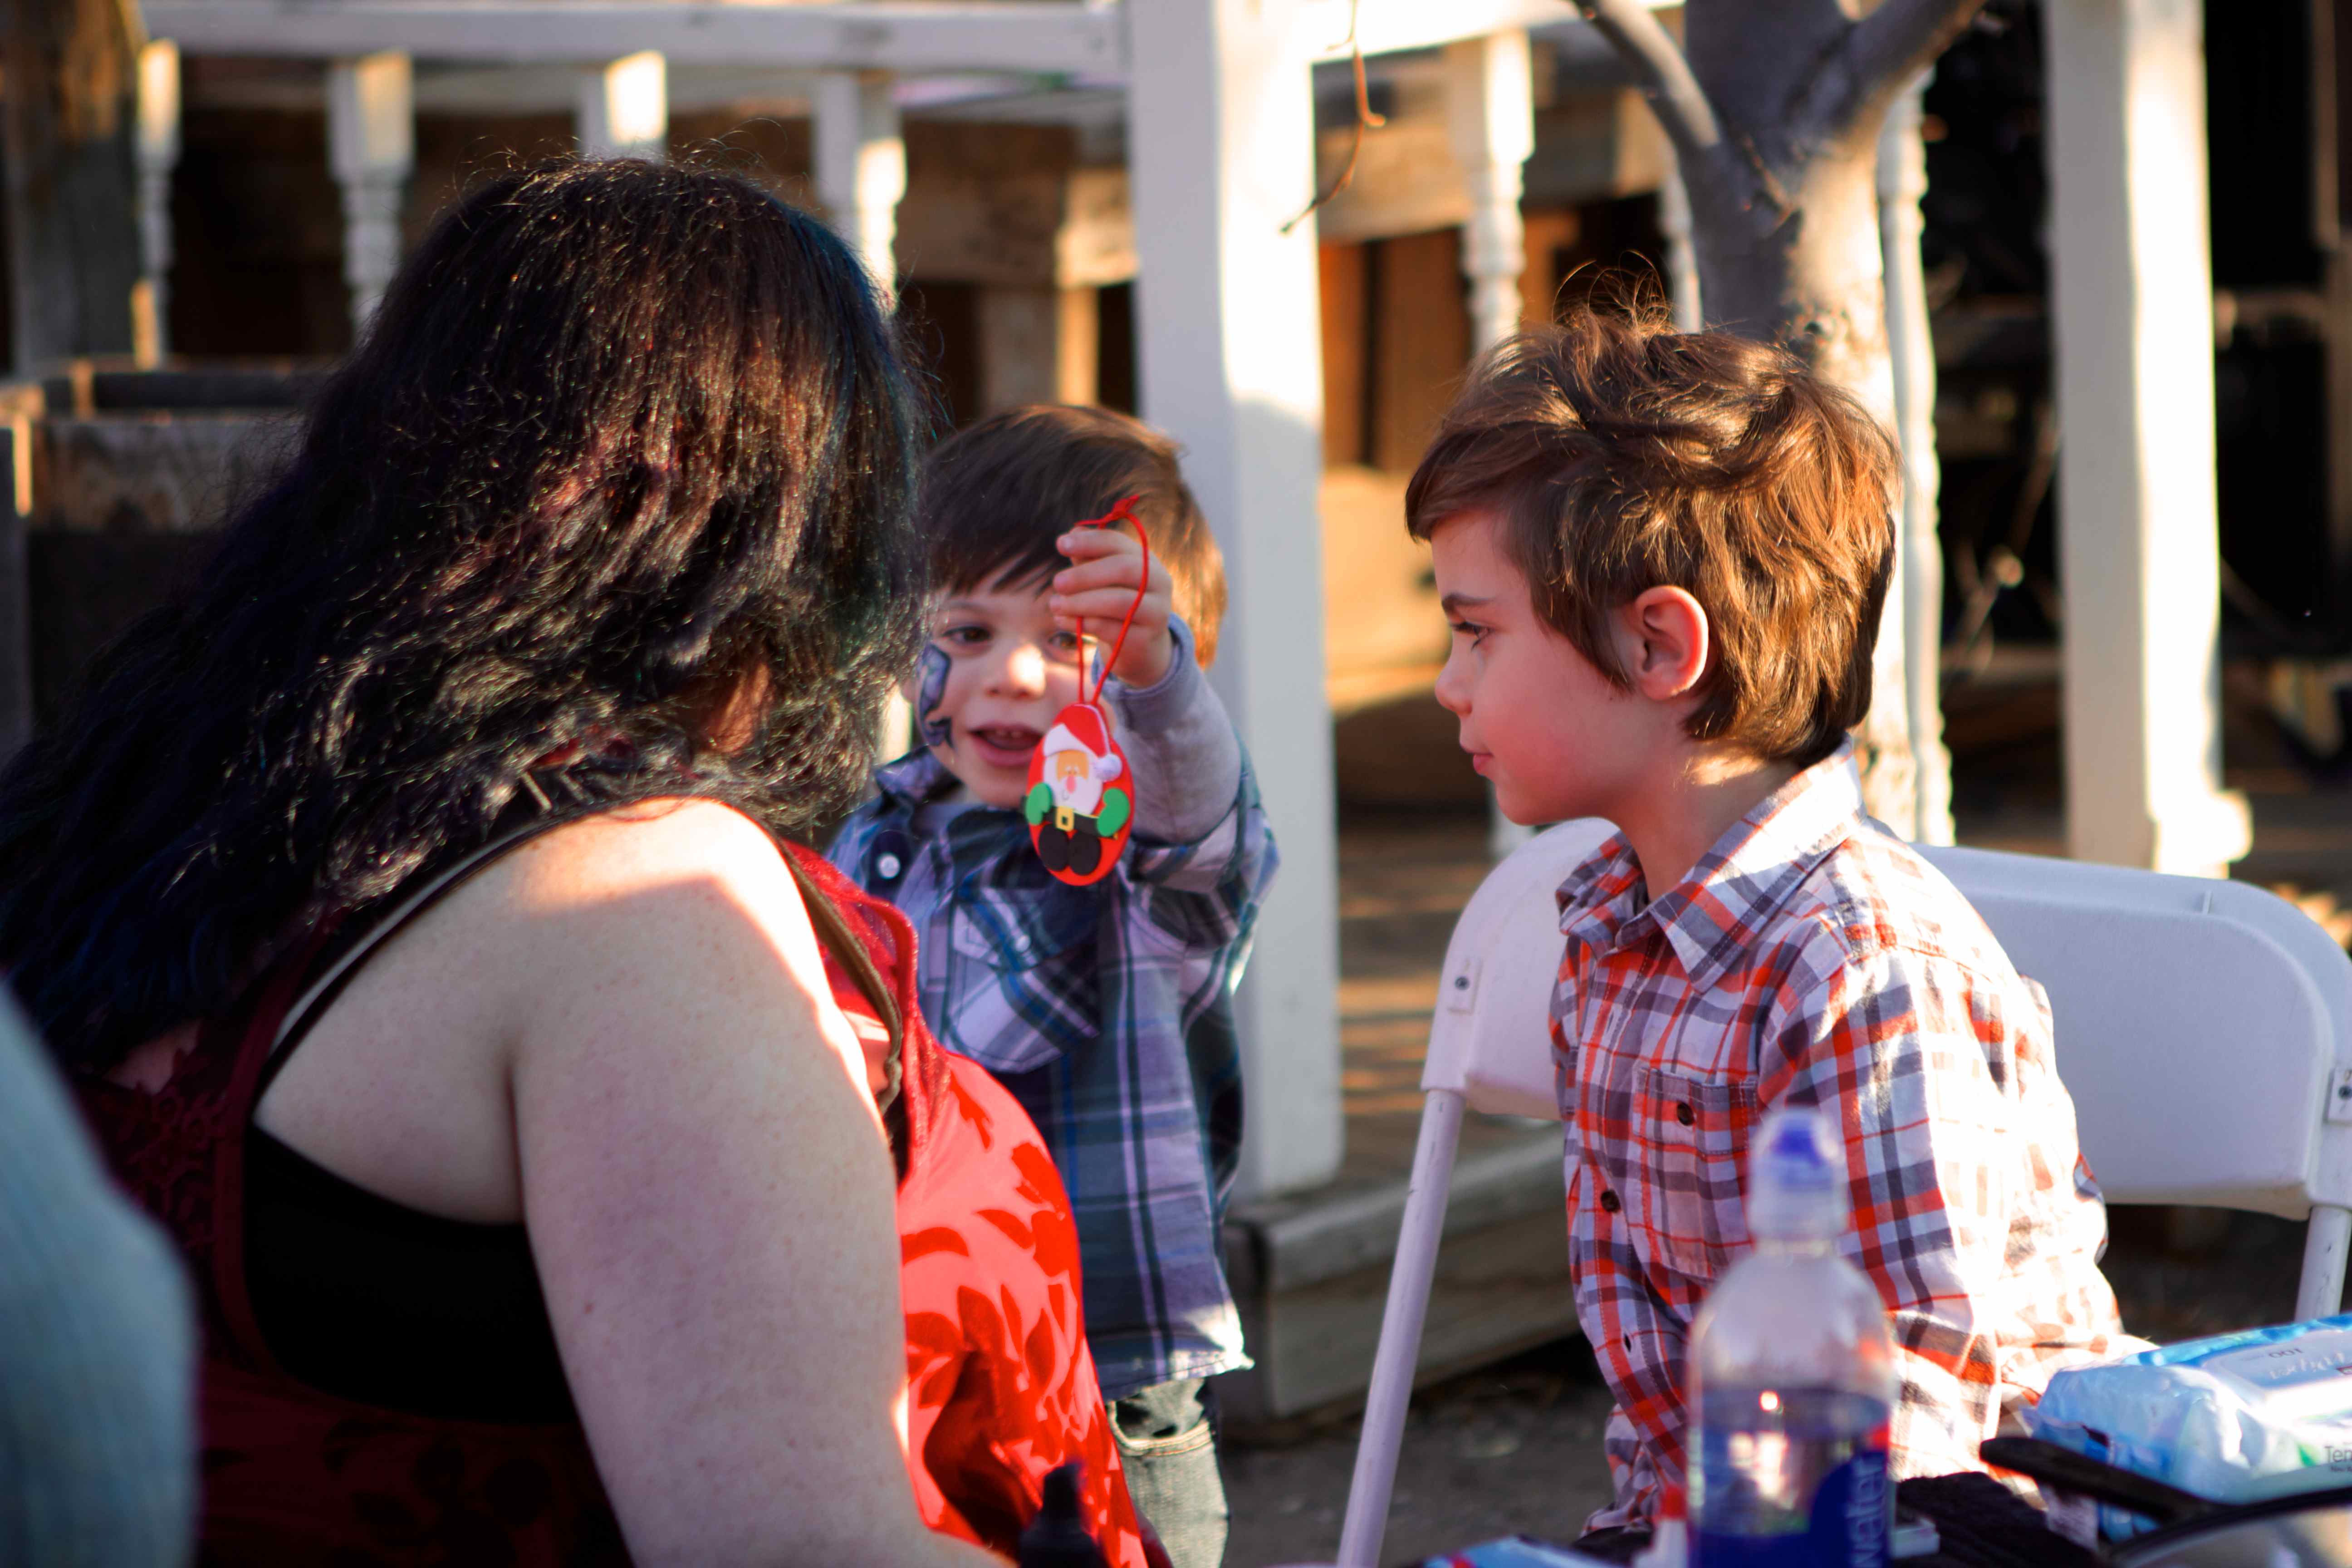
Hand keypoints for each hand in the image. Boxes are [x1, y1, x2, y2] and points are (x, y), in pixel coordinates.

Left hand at [1051, 525, 1173, 688]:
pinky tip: (1062, 620)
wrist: (1139, 645)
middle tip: (1057, 582)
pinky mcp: (1145, 638)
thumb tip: (1072, 533)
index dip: (1090, 542)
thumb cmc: (1115, 602)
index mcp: (1146, 559)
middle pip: (1123, 569)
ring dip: (1080, 602)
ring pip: (1118, 601)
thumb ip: (1089, 556)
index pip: (1119, 543)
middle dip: (1085, 574)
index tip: (1060, 545)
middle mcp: (1158, 582)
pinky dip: (1082, 623)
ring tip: (1054, 604)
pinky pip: (1112, 629)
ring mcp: (1156, 611)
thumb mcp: (1102, 577)